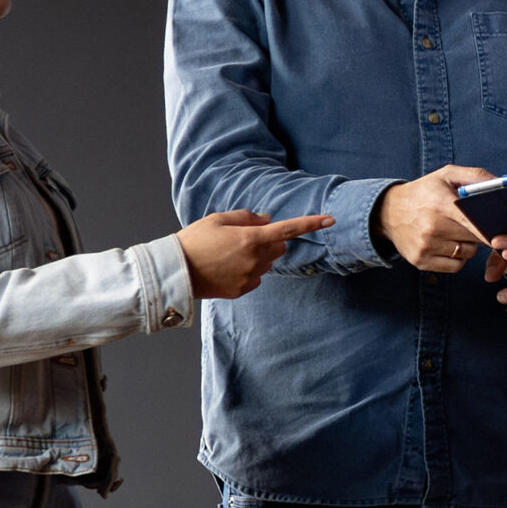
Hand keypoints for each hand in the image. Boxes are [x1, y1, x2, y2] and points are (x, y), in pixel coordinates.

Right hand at [177, 210, 333, 299]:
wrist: (176, 271)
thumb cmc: (194, 240)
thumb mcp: (218, 219)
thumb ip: (246, 217)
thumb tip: (266, 220)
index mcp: (251, 239)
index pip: (288, 229)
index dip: (311, 223)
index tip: (331, 219)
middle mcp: (255, 260)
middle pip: (279, 246)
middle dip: (270, 240)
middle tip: (245, 236)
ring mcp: (250, 278)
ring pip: (268, 262)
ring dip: (258, 255)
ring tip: (229, 253)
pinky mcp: (242, 291)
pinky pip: (256, 277)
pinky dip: (249, 270)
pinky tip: (228, 268)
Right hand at [375, 165, 496, 272]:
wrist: (388, 212)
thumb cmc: (423, 192)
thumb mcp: (445, 175)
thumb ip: (475, 175)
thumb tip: (500, 183)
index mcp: (440, 204)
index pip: (473, 221)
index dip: (489, 227)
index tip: (500, 229)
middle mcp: (432, 227)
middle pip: (474, 238)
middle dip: (480, 232)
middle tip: (474, 223)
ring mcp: (426, 247)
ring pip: (467, 253)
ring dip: (468, 245)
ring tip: (456, 232)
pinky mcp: (421, 261)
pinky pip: (456, 266)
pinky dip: (458, 258)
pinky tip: (449, 245)